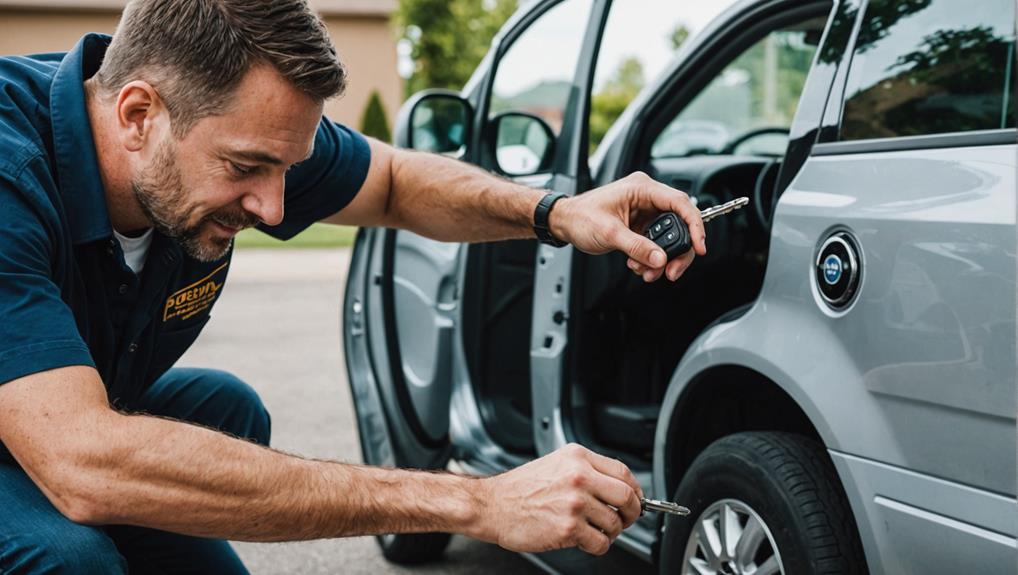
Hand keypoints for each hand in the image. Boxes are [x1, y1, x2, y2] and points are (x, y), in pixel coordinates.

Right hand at [472, 443, 643, 555]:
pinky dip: (597, 546)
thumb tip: (617, 487)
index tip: (634, 499)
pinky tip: (584, 540)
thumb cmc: (521, 488)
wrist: (493, 505)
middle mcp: (579, 477)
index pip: (623, 472)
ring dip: (610, 532)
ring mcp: (574, 503)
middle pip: (626, 497)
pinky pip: (600, 543)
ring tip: (594, 530)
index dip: (635, 490)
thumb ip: (586, 470)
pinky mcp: (568, 528)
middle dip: (631, 513)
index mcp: (577, 458)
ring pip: (614, 524)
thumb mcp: (556, 463)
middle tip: (625, 519)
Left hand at [549, 172, 705, 281]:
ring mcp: (645, 212)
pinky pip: (656, 244)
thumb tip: (661, 259)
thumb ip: (637, 246)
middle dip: (676, 251)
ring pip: (669, 237)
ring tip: (647, 272)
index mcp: (642, 188)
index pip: (680, 203)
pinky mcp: (640, 226)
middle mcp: (647, 198)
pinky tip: (638, 265)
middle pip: (679, 224)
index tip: (699, 246)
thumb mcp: (610, 233)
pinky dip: (651, 258)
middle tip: (671, 271)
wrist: (564, 222)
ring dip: (661, 259)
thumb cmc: (580, 217)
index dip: (695, 225)